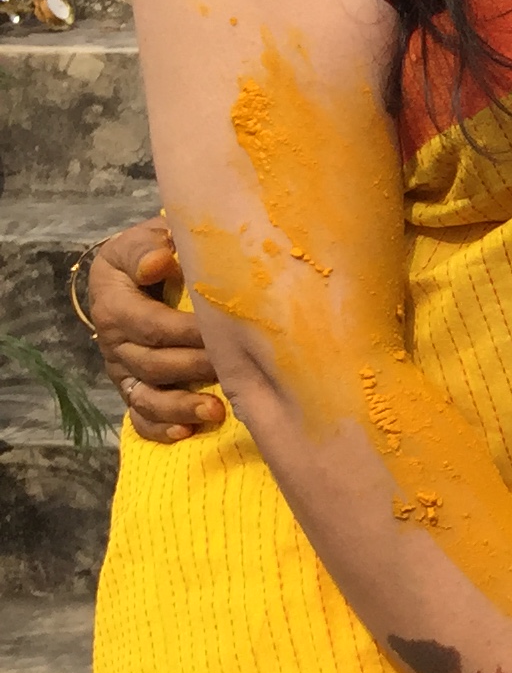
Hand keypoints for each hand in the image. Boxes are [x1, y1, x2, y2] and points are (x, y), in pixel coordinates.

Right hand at [83, 217, 224, 442]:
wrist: (141, 269)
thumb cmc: (154, 252)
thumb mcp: (146, 238)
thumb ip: (148, 246)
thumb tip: (159, 260)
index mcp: (115, 305)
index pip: (149, 324)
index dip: (185, 332)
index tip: (222, 334)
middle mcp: (114, 342)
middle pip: (152, 363)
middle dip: (194, 368)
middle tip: (235, 369)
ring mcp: (124, 370)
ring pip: (146, 396)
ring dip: (180, 407)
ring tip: (216, 412)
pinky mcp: (134, 388)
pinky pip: (141, 416)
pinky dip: (161, 428)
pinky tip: (187, 433)